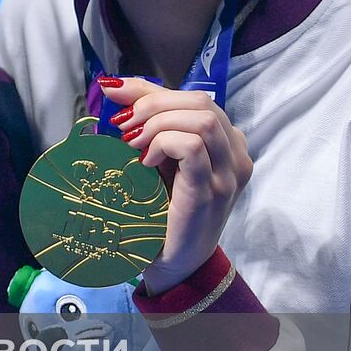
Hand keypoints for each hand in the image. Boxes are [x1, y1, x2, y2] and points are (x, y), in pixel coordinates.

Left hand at [102, 77, 252, 293]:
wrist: (172, 263)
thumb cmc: (164, 209)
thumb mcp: (158, 157)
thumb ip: (147, 122)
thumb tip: (116, 88)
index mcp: (227, 142)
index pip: (194, 97)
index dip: (151, 89)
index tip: (115, 92)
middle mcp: (235, 154)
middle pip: (201, 101)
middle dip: (154, 103)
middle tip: (123, 125)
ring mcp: (228, 174)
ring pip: (201, 119)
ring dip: (158, 122)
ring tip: (133, 143)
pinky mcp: (211, 191)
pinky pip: (194, 147)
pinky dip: (164, 144)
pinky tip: (145, 161)